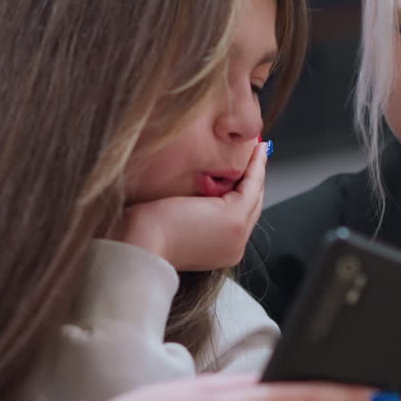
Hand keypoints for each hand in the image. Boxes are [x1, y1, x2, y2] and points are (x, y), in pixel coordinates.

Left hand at [116, 141, 267, 270]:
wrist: (141, 243)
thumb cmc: (145, 233)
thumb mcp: (175, 220)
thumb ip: (194, 209)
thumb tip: (200, 189)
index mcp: (221, 251)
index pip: (239, 217)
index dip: (244, 191)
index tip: (245, 170)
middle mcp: (234, 246)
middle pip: (252, 206)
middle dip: (255, 179)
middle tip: (258, 154)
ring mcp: (237, 235)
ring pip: (255, 196)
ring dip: (259, 169)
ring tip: (259, 148)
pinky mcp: (234, 218)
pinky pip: (252, 186)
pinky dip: (256, 166)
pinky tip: (257, 150)